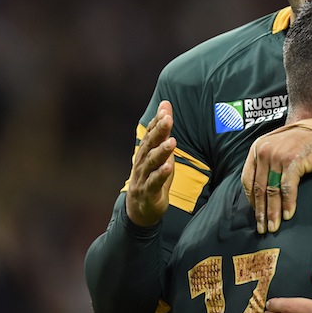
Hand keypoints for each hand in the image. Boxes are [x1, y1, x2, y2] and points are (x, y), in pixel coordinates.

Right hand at [125, 100, 175, 226]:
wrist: (141, 208)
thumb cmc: (153, 175)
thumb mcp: (160, 152)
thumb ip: (163, 130)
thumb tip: (166, 105)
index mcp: (146, 151)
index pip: (151, 133)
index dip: (157, 120)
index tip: (165, 107)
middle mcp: (143, 161)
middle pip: (151, 144)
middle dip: (159, 131)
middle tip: (167, 118)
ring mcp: (144, 177)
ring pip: (152, 162)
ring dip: (161, 151)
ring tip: (171, 142)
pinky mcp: (148, 192)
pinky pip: (154, 182)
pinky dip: (161, 174)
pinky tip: (169, 166)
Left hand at [241, 117, 311, 233]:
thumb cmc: (299, 143)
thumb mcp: (275, 148)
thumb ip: (265, 165)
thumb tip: (258, 193)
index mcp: (256, 149)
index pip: (247, 179)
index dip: (251, 200)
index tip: (256, 214)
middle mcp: (264, 152)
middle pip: (259, 188)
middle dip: (261, 211)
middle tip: (263, 228)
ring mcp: (278, 156)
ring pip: (272, 190)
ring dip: (273, 211)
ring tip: (274, 226)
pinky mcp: (293, 162)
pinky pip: (287, 188)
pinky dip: (288, 203)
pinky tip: (288, 214)